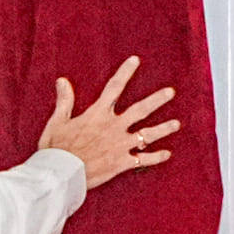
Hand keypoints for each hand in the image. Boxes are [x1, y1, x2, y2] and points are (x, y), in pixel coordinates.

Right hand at [39, 55, 184, 185]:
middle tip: (170, 92)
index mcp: (98, 114)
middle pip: (140, 110)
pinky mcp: (122, 162)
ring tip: (176, 124)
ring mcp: (120, 145)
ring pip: (148, 135)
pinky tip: (167, 154)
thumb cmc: (56, 148)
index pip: (114, 87)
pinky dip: (156, 157)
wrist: (62, 173)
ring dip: (163, 128)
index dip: (125, 73)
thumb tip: (62, 80)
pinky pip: (143, 160)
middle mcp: (113, 127)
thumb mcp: (58, 121)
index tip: (135, 60)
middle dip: (157, 100)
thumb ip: (64, 101)